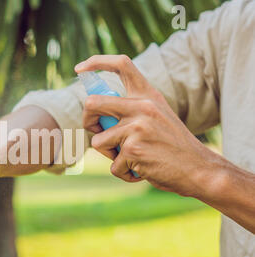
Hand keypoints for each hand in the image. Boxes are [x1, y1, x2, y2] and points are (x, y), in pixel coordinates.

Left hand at [75, 55, 219, 196]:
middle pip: (92, 104)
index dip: (96, 62)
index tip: (79, 69)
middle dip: (87, 121)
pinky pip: (112, 165)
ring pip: (98, 141)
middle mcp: (142, 107)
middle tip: (96, 131)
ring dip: (109, 155)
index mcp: (148, 95)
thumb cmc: (173, 146)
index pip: (121, 64)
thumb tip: (94, 111)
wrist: (199, 169)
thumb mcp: (157, 117)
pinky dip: (123, 172)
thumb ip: (132, 110)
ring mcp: (136, 128)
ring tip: (131, 158)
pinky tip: (141, 170)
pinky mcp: (133, 150)